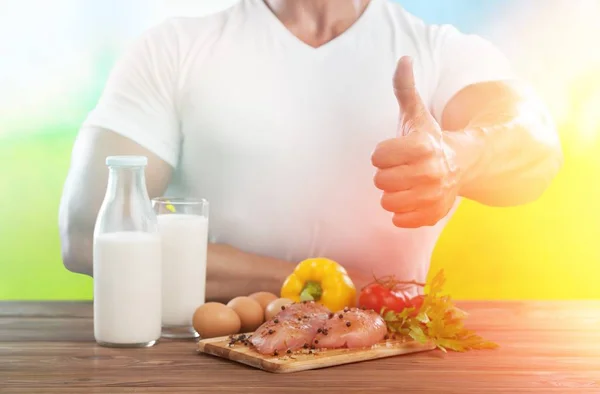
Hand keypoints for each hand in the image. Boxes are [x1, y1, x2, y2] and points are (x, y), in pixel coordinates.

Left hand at [371, 57, 460, 227]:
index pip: (377, 156)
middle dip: (387, 174)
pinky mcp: (432, 215)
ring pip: (386, 202)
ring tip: (408, 183)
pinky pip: (399, 220)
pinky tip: (414, 198)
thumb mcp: (417, 114)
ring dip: (393, 193)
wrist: (463, 164)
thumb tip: (403, 59)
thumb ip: (405, 88)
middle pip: (380, 181)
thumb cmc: (430, 138)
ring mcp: (432, 196)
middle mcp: (429, 172)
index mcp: (422, 146)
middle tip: (404, 168)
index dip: (383, 153)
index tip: (397, 151)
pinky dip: (402, 212)